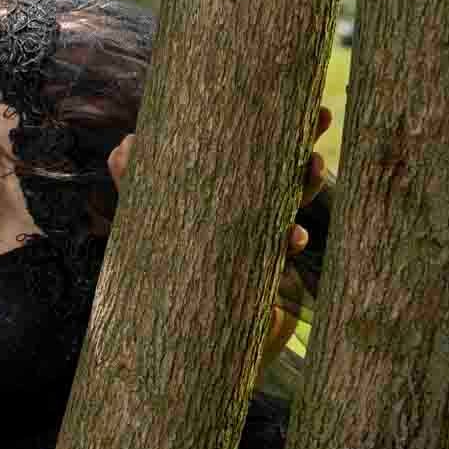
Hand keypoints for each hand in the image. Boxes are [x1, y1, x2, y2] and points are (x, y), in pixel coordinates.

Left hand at [106, 106, 332, 369]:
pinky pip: (283, 259)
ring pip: (292, 209)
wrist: (181, 344)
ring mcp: (262, 250)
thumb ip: (136, 182)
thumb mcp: (150, 222)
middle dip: (305, 143)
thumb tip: (126, 144)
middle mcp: (252, 220)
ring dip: (306, 187)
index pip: (258, 157)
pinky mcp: (265, 282)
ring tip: (315, 167)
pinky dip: (289, 244)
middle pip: (285, 174)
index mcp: (230, 198)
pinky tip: (294, 237)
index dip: (281, 131)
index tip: (303, 104)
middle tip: (322, 117)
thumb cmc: (173, 275)